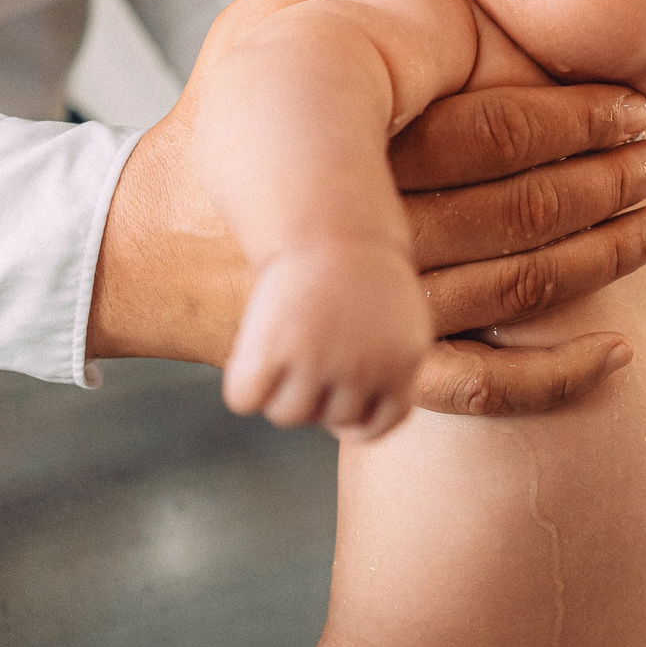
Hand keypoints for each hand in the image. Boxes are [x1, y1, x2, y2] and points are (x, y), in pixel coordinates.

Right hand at [89, 0, 645, 412]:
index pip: (489, 134)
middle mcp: (367, 236)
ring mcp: (372, 315)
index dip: (573, 118)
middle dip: (607, 185)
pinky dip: (552, 378)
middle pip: (516, 213)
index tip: (636, 103)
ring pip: (516, 293)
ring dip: (602, 260)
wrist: (138, 255)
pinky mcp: (373, 372)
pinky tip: (618, 355)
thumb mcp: (251, 36)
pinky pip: (478, 386)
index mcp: (350, 148)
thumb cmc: (213, 132)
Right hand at [224, 237, 427, 440]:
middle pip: (326, 419)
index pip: (378, 424)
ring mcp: (318, 363)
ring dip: (278, 389)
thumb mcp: (397, 317)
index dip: (354, 416)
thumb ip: (387, 368)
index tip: (336, 392)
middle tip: (305, 349)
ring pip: (287, 414)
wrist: (328, 219)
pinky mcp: (272, 351)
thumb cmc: (360, 264)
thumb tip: (346, 427)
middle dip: (314, 393)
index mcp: (403, 365)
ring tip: (283, 345)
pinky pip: (245, 398)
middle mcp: (365, 371)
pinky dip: (242, 383)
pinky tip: (252, 350)